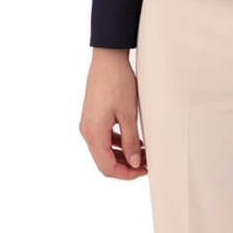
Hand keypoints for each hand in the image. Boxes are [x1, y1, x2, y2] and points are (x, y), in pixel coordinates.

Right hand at [79, 48, 147, 178]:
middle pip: (104, 162)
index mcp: (94, 133)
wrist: (107, 58)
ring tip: (143, 153)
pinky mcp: (92, 117)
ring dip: (122, 155)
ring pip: (103, 151)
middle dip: (125, 166)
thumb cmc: (117, 82)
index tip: (143, 171)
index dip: (126, 174)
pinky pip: (103, 138)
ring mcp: (88, 124)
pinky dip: (117, 144)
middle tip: (146, 164)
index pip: (107, 167)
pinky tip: (133, 141)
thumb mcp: (128, 113)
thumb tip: (134, 162)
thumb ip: (130, 140)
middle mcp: (87, 132)